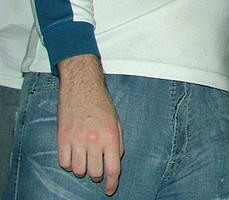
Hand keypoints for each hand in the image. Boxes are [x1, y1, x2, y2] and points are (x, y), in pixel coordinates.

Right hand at [57, 55, 123, 195]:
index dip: (111, 183)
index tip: (109, 190)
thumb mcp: (117, 122)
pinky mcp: (62, 138)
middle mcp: (94, 140)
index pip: (113, 168)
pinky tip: (72, 155)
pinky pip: (63, 163)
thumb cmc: (101, 104)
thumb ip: (118, 142)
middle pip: (95, 172)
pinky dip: (68, 164)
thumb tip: (116, 160)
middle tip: (96, 167)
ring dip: (82, 169)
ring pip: (78, 170)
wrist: (82, 88)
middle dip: (97, 175)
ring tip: (85, 159)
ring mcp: (76, 140)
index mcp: (110, 136)